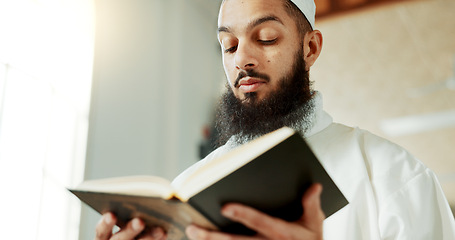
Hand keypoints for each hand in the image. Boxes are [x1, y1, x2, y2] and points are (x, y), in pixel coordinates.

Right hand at [94, 212, 165, 239]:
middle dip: (130, 230)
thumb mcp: (122, 214)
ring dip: (148, 237)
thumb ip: (125, 208)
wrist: (136, 233)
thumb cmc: (128, 217)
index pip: (101, 230)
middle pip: (120, 239)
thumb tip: (142, 195)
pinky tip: (165, 232)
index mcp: (104, 235)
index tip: (111, 214)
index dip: (106, 223)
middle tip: (140, 221)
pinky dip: (157, 239)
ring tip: (160, 230)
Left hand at [185, 183, 323, 239]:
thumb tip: (314, 186)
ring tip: (192, 232)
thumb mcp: (315, 222)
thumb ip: (311, 204)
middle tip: (193, 228)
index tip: (225, 208)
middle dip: (213, 236)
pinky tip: (203, 238)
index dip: (243, 215)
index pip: (259, 222)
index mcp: (281, 233)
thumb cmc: (310, 238)